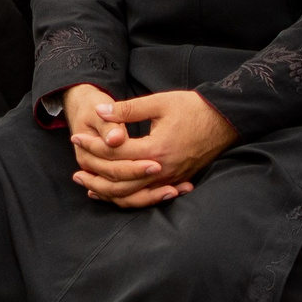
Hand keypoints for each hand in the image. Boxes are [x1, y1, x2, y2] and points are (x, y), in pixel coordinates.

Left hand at [65, 83, 236, 206]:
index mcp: (155, 149)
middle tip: (75, 171)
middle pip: (119, 181)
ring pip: (132, 196)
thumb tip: (100, 111)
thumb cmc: (193, 108)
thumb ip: (128, 110)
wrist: (226, 121)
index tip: (76, 138)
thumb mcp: (159, 103)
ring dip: (108, 193)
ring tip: (88, 187)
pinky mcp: (177, 181)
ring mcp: (170, 179)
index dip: (92, 146)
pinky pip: (146, 197)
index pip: (114, 153)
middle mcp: (162, 170)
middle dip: (94, 176)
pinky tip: (114, 195)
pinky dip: (128, 198)